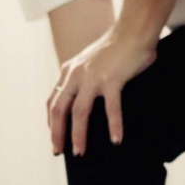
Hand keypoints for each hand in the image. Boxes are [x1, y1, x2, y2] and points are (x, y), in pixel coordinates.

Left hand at [48, 27, 156, 155]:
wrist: (133, 31)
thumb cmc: (117, 48)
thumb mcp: (91, 62)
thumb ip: (84, 79)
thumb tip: (85, 101)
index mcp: (69, 70)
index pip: (53, 100)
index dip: (51, 122)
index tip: (54, 138)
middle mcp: (76, 74)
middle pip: (59, 109)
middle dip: (57, 133)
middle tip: (59, 152)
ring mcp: (93, 77)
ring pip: (79, 112)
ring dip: (78, 135)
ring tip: (80, 153)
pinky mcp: (112, 80)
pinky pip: (111, 108)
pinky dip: (114, 126)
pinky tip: (115, 141)